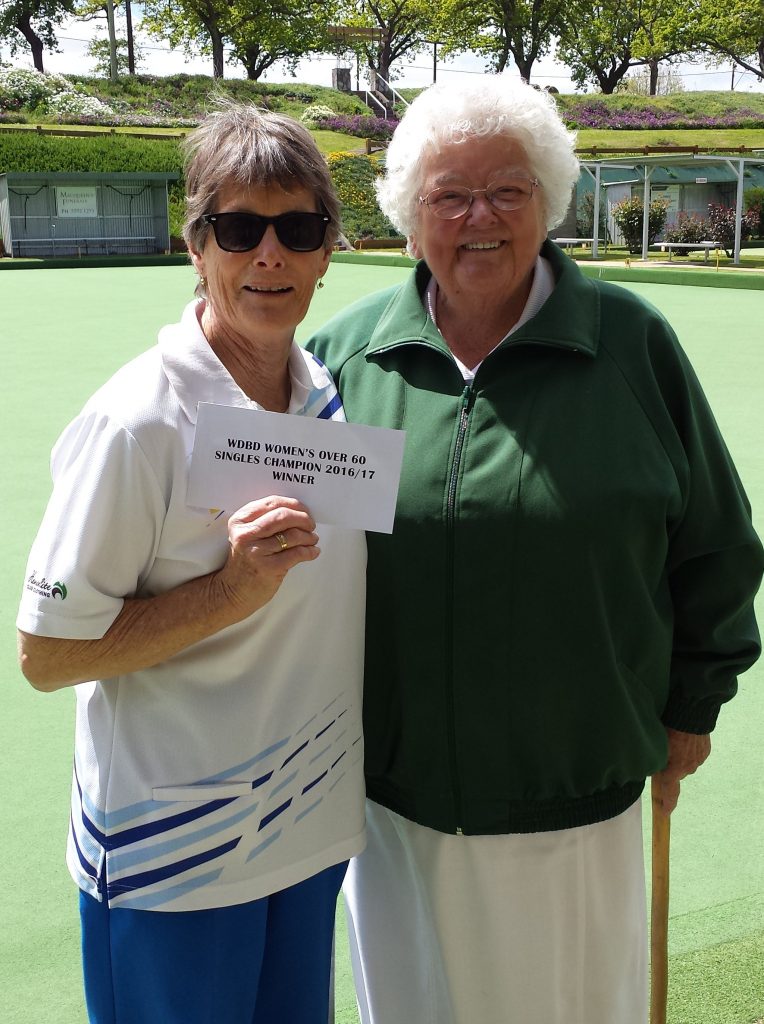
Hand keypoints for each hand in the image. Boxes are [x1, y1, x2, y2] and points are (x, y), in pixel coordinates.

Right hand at [216, 496, 319, 616]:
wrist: (232, 591)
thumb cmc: (245, 561)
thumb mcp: (247, 536)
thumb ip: (264, 521)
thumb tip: (298, 512)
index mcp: (239, 521)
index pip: (271, 503)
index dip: (292, 504)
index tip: (303, 509)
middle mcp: (245, 534)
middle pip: (283, 516)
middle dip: (303, 518)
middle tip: (311, 524)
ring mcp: (256, 551)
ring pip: (292, 535)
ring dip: (308, 536)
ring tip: (312, 539)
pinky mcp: (269, 568)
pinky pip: (297, 553)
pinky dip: (310, 551)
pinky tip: (313, 552)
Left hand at [652, 728, 710, 815]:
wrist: (691, 713)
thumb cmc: (669, 727)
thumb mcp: (656, 744)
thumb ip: (654, 759)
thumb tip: (649, 767)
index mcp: (675, 768)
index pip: (670, 791)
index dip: (667, 804)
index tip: (665, 813)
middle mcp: (689, 767)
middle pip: (676, 773)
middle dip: (670, 767)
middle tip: (662, 752)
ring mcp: (699, 759)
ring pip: (685, 763)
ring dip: (679, 756)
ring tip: (674, 740)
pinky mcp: (705, 750)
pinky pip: (694, 754)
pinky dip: (688, 749)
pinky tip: (683, 737)